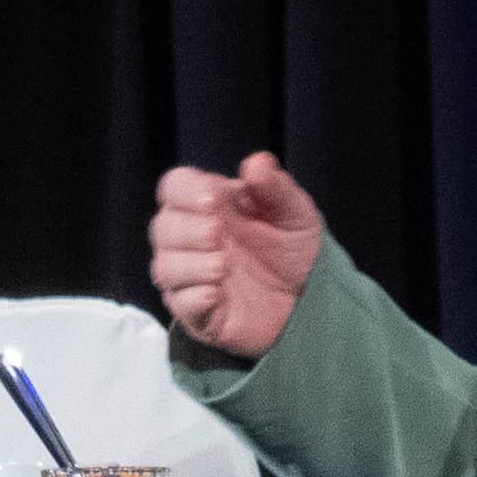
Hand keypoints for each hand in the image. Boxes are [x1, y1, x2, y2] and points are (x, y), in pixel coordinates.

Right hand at [148, 151, 327, 359]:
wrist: (313, 299)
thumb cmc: (295, 250)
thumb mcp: (295, 212)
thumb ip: (276, 186)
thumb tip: (255, 164)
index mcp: (209, 206)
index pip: (174, 187)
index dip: (184, 190)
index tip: (211, 200)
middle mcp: (193, 240)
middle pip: (163, 227)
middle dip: (185, 229)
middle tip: (216, 233)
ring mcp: (193, 277)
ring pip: (164, 267)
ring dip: (188, 264)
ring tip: (221, 265)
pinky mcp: (200, 313)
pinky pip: (179, 305)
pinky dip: (192, 297)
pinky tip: (216, 294)